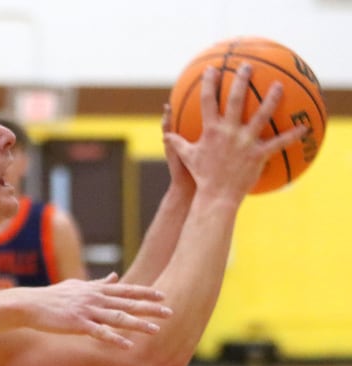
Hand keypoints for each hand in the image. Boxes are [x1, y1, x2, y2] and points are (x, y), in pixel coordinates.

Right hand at [14, 273, 171, 348]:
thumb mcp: (77, 285)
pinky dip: (114, 339)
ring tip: (155, 330)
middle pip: (127, 303)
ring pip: (117, 318)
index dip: (145, 292)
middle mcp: (94, 298)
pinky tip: (127, 345)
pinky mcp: (77, 324)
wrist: (30, 304)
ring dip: (137, 324)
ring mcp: (86, 311)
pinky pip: (99, 333)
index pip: (126, 290)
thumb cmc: (53, 296)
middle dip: (150, 308)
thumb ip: (98, 282)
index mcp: (96, 290)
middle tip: (170, 312)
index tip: (164, 296)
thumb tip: (114, 276)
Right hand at [164, 63, 305, 201]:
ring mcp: (245, 142)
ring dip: (271, 99)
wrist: (215, 195)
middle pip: (236, 100)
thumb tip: (166, 135)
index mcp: (211, 130)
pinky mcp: (258, 154)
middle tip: (246, 66)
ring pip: (261, 115)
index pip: (208, 101)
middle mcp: (228, 132)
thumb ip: (177, 142)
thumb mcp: (185, 157)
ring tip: (278, 85)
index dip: (209, 83)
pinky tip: (304, 126)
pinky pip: (279, 142)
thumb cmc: (200, 176)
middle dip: (241, 80)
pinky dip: (292, 135)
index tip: (212, 69)